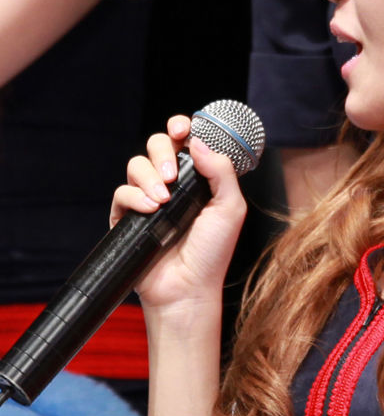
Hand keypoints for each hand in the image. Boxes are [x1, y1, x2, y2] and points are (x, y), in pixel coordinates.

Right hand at [110, 115, 246, 313]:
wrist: (188, 289)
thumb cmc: (212, 251)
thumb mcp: (230, 207)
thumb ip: (221, 170)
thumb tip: (199, 140)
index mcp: (196, 177)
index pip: (184, 140)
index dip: (180, 126)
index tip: (182, 128)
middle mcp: (171, 184)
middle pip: (157, 145)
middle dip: (163, 151)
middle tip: (172, 175)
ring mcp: (147, 199)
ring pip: (136, 164)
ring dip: (149, 176)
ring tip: (162, 199)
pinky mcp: (127, 217)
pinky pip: (121, 192)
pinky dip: (134, 196)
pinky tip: (150, 209)